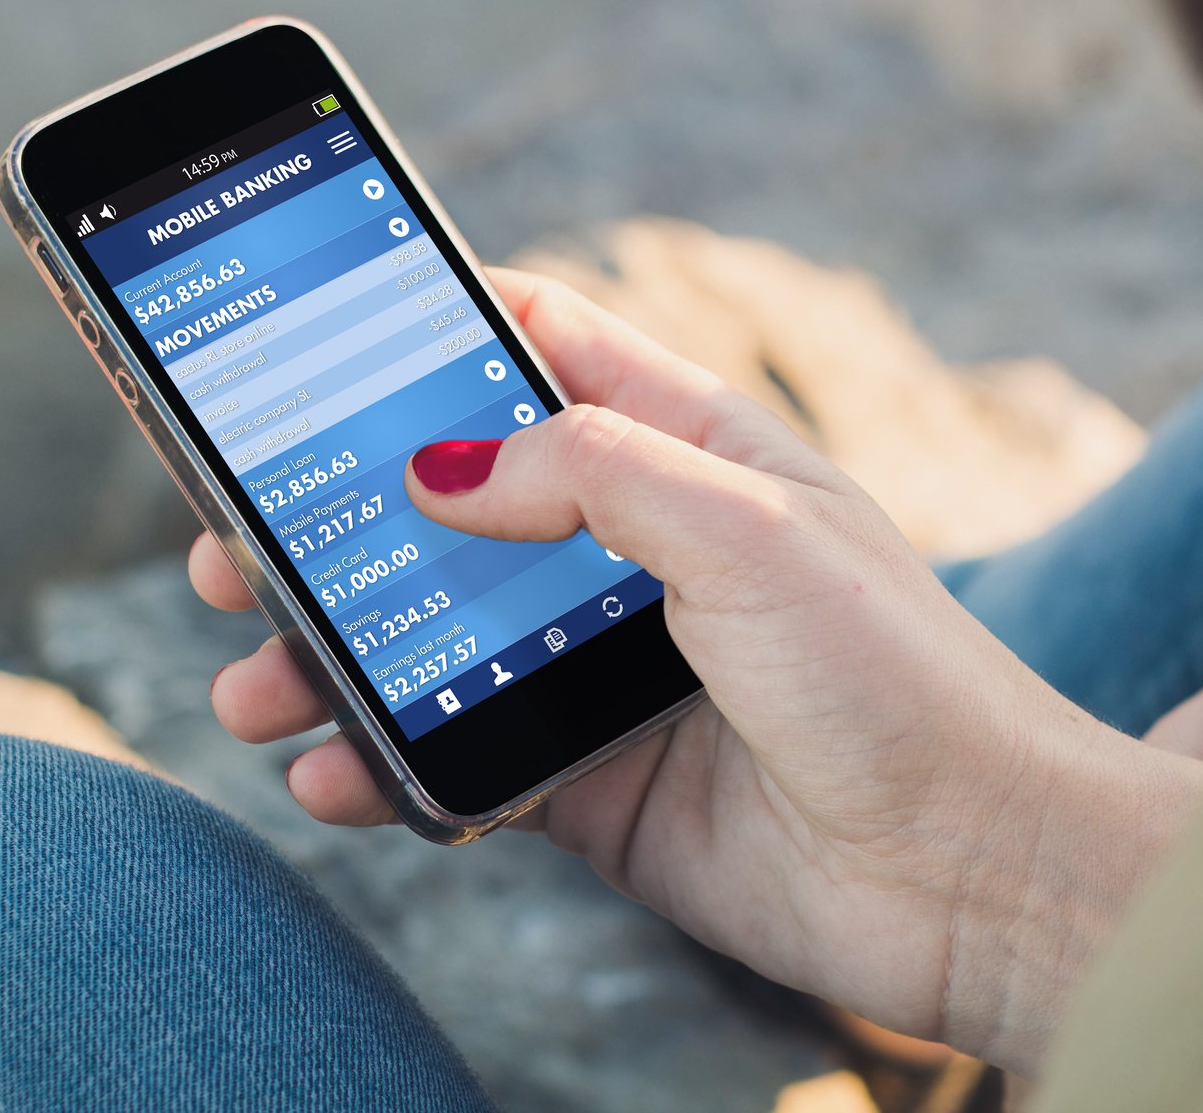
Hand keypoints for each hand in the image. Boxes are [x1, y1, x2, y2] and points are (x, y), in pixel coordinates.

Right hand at [193, 269, 1202, 1074]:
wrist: (972, 874)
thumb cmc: (896, 675)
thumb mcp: (748, 529)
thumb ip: (590, 473)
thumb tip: (438, 468)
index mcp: (693, 450)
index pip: (541, 348)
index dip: (428, 328)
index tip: (309, 334)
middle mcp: (640, 548)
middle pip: (454, 501)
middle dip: (336, 515)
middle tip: (231, 540)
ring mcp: (608, 667)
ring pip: (434, 635)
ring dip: (334, 653)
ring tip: (253, 679)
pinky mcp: (591, 780)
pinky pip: (457, 757)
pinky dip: (384, 765)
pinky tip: (335, 775)